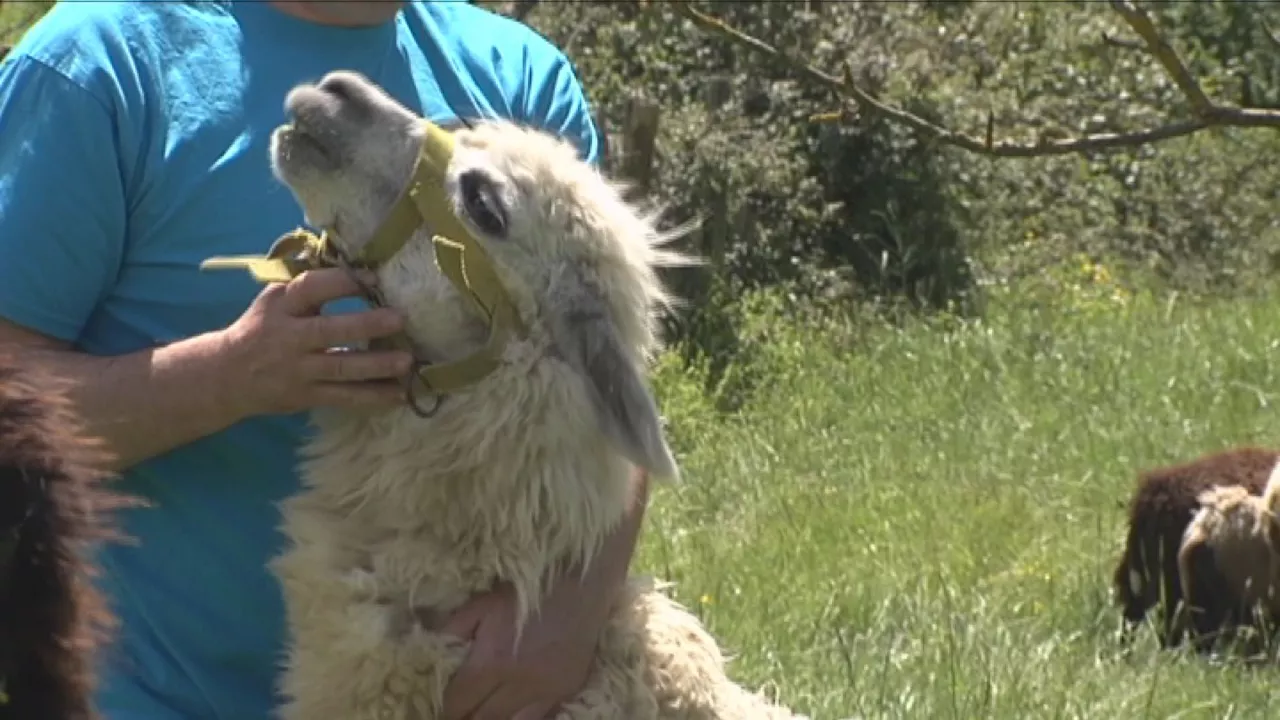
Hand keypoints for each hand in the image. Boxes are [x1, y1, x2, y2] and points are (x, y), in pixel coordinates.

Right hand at [217, 267, 414, 417]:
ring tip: (407, 361)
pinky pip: (344, 397)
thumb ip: (307, 285)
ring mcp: (298, 370)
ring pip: (341, 367)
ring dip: (377, 365)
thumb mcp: (274, 300)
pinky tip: (399, 393)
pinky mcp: (306, 396)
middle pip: (329, 331)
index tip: (373, 277)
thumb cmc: (262, 328)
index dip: (341, 282)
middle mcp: (289, 337)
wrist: (226, 375)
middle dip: (366, 325)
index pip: (310, 288)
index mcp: (281, 306)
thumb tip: (350, 259)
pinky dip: (372, 396)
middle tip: (400, 319)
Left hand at [439, 577, 612, 719]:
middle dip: (464, 719)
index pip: (458, 704)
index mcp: (492, 663)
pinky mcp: (567, 691)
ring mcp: (547, 692)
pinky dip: (521, 718)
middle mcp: (519, 685)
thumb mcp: (481, 604)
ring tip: (481, 714)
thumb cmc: (526, 591)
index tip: (436, 710)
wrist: (580, 583)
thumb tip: (428, 650)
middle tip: (457, 714)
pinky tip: (511, 713)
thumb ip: (452, 631)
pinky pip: (539, 717)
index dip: (445, 711)